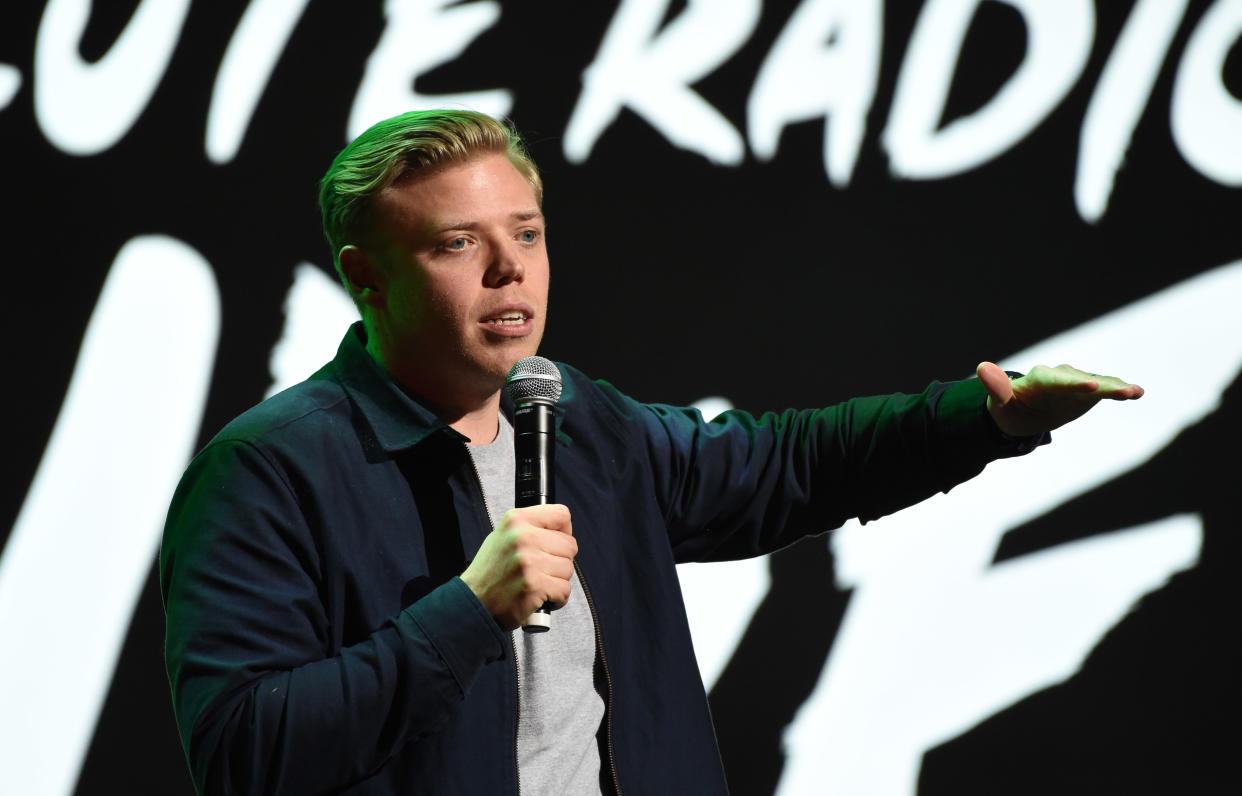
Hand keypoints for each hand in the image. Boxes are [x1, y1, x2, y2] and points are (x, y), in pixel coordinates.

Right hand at [460, 504, 575, 629]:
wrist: (473, 602)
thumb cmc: (490, 572)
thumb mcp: (504, 536)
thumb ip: (531, 528)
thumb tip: (561, 530)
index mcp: (516, 520)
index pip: (561, 515)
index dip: (564, 531)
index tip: (557, 542)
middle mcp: (523, 538)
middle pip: (570, 545)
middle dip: (560, 560)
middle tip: (542, 569)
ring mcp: (529, 562)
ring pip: (569, 569)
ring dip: (558, 580)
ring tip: (538, 583)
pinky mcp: (534, 586)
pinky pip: (564, 590)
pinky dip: (557, 598)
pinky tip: (541, 597)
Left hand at [977, 361, 1143, 437]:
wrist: (1022, 412)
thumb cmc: (1008, 408)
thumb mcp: (1000, 403)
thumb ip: (997, 388)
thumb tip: (981, 367)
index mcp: (1037, 380)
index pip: (1056, 380)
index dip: (1073, 383)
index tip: (1091, 386)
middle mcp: (1060, 377)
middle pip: (1081, 381)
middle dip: (1100, 385)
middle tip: (1120, 390)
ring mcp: (1076, 383)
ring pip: (1097, 384)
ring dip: (1115, 387)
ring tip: (1133, 392)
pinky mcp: (1088, 391)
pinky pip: (1105, 389)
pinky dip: (1119, 390)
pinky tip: (1137, 392)